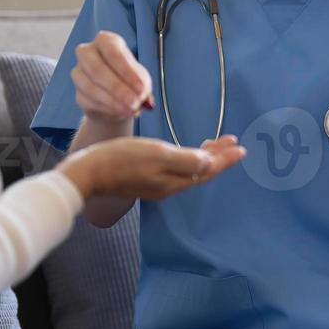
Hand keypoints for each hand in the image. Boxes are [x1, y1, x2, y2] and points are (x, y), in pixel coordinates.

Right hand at [58, 134, 245, 201]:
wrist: (89, 172)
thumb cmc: (122, 160)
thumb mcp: (158, 155)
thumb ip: (187, 160)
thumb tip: (209, 163)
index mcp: (175, 181)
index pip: (208, 170)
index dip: (225, 159)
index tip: (240, 147)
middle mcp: (169, 186)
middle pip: (201, 171)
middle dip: (218, 156)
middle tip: (232, 142)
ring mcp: (157, 184)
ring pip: (189, 170)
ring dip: (204, 156)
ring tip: (215, 144)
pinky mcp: (145, 179)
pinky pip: (176, 170)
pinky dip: (188, 159)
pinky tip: (185, 153)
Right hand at [72, 31, 152, 122]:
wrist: (116, 102)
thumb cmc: (129, 81)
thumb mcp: (141, 80)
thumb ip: (142, 86)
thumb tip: (142, 96)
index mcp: (106, 41)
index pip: (113, 52)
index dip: (127, 72)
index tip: (141, 89)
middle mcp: (87, 53)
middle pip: (96, 69)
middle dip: (117, 88)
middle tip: (135, 102)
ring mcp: (78, 73)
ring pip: (90, 87)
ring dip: (113, 101)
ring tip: (132, 110)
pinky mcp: (77, 94)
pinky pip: (89, 101)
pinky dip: (107, 108)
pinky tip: (121, 112)